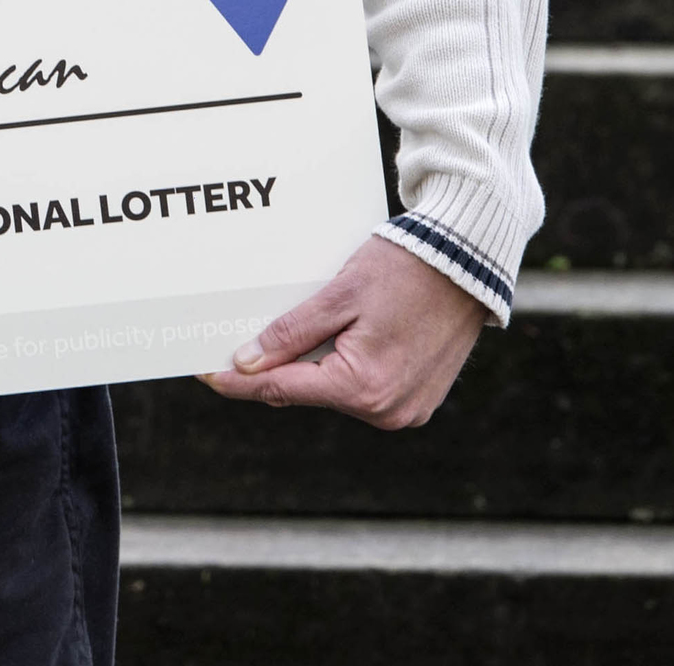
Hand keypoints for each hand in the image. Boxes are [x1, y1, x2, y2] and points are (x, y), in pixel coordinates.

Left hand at [200, 234, 487, 428]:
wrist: (468, 263)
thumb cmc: (403, 271)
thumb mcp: (337, 296)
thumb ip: (290, 334)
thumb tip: (246, 364)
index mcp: (362, 387)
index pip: (279, 389)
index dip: (237, 382)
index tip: (205, 374)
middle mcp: (386, 410)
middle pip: (308, 390)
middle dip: (275, 367)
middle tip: (237, 342)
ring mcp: (406, 409)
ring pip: (335, 390)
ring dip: (312, 364)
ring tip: (294, 329)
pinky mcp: (418, 399)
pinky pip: (364, 388)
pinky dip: (343, 367)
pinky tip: (335, 337)